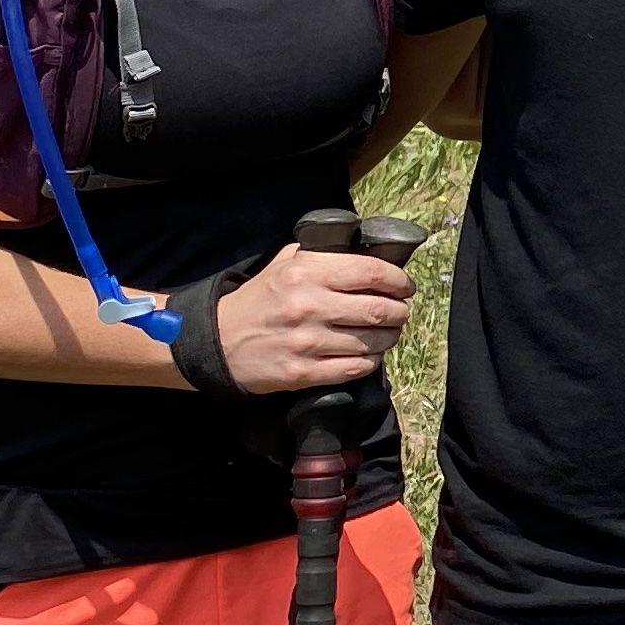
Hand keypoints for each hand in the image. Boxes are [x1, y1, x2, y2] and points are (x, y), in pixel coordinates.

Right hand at [198, 242, 413, 393]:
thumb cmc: (260, 299)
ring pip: (372, 342)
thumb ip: (324, 254)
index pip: (372, 272)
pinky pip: (355, 368)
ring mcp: (306, 342)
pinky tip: (368, 354)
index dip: (399, 280)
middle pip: (379, 309)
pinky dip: (370, 361)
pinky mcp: (302, 372)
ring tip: (388, 332)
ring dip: (389, 337)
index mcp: (307, 272)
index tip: (406, 286)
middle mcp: (309, 305)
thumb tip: (369, 251)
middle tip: (401, 311)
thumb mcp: (286, 262)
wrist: (218, 340)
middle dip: (400, 311)